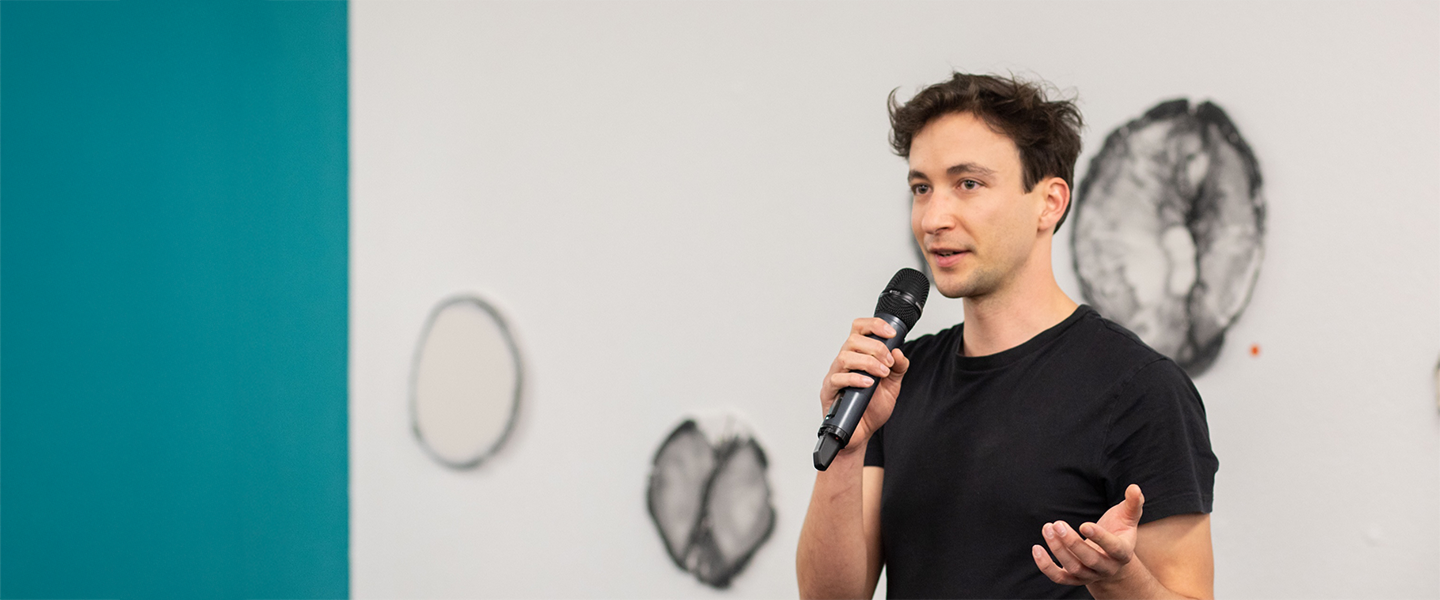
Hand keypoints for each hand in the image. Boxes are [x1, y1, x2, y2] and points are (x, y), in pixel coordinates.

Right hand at [818, 318, 909, 452]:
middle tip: (888, 363)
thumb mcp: (892, 386)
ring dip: (868, 362)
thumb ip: (898, 369)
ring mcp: (835, 376)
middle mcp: (844, 362)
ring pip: (845, 356)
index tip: (891, 334)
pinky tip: (869, 384)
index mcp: (858, 356)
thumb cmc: (871, 410)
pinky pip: (837, 379)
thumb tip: (899, 352)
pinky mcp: (829, 391)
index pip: (859, 329)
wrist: (861, 434)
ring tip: (881, 374)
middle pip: (853, 340)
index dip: (874, 325)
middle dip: (876, 348)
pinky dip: (855, 379)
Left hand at [1032, 484, 1144, 586]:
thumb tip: (1135, 487)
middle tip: (1058, 524)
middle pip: (1090, 560)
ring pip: (1074, 568)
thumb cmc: (1118, 531)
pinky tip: (1037, 548)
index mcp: (1123, 553)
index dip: (1100, 538)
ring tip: (1048, 528)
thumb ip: (1133, 504)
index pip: (1114, 548)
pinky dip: (1046, 566)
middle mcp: (1107, 568)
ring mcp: (1090, 576)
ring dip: (1057, 549)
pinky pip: (1059, 578)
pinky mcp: (1074, 579)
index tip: (1083, 524)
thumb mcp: (1128, 517)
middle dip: (1073, 543)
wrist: (1111, 558)